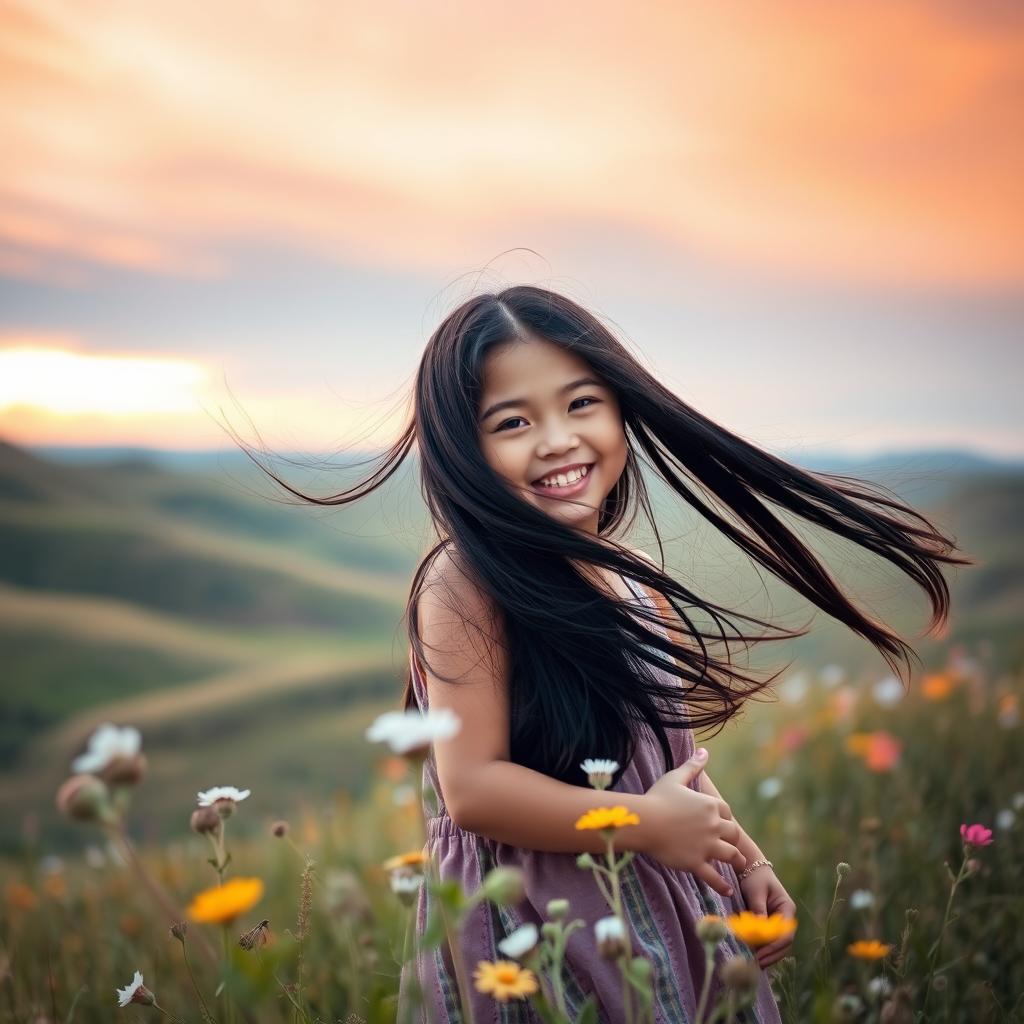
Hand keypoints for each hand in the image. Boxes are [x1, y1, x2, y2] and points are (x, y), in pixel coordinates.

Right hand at [642, 748, 746, 898]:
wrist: (644, 820)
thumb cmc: (657, 797)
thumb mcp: (675, 778)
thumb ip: (693, 766)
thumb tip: (704, 750)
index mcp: (710, 805)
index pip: (726, 812)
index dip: (724, 817)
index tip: (722, 823)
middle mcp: (713, 826)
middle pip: (733, 834)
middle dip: (734, 840)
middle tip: (735, 846)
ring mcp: (706, 846)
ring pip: (730, 855)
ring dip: (736, 861)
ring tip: (738, 866)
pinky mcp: (696, 863)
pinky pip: (714, 877)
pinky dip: (722, 885)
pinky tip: (728, 890)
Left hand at [738, 867, 796, 969]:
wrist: (750, 867)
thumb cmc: (754, 877)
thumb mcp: (756, 892)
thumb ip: (758, 910)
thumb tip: (760, 930)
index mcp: (787, 909)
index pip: (786, 934)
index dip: (774, 947)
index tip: (760, 955)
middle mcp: (786, 918)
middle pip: (784, 943)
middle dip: (771, 955)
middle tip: (756, 963)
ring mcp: (778, 922)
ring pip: (777, 945)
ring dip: (767, 955)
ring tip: (754, 963)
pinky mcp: (769, 924)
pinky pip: (769, 941)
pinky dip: (763, 949)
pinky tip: (753, 956)